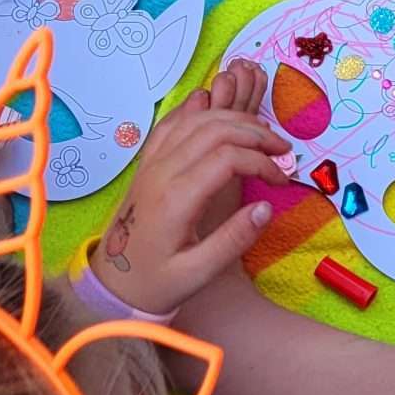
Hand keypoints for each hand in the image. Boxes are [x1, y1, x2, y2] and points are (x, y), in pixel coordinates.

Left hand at [90, 61, 283, 312]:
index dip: (262, 161)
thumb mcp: (197, 273)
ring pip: (195, 119)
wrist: (111, 282)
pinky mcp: (146, 162)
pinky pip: (172, 123)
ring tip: (262, 134)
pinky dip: (201, 112)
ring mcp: (150, 163)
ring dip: (233, 119)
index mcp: (175, 199)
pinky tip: (220, 116)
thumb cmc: (156, 282)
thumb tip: (266, 206)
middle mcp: (160, 172)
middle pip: (214, 129)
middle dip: (256, 133)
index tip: (282, 180)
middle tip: (283, 150)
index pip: (228, 157)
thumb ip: (233, 240)